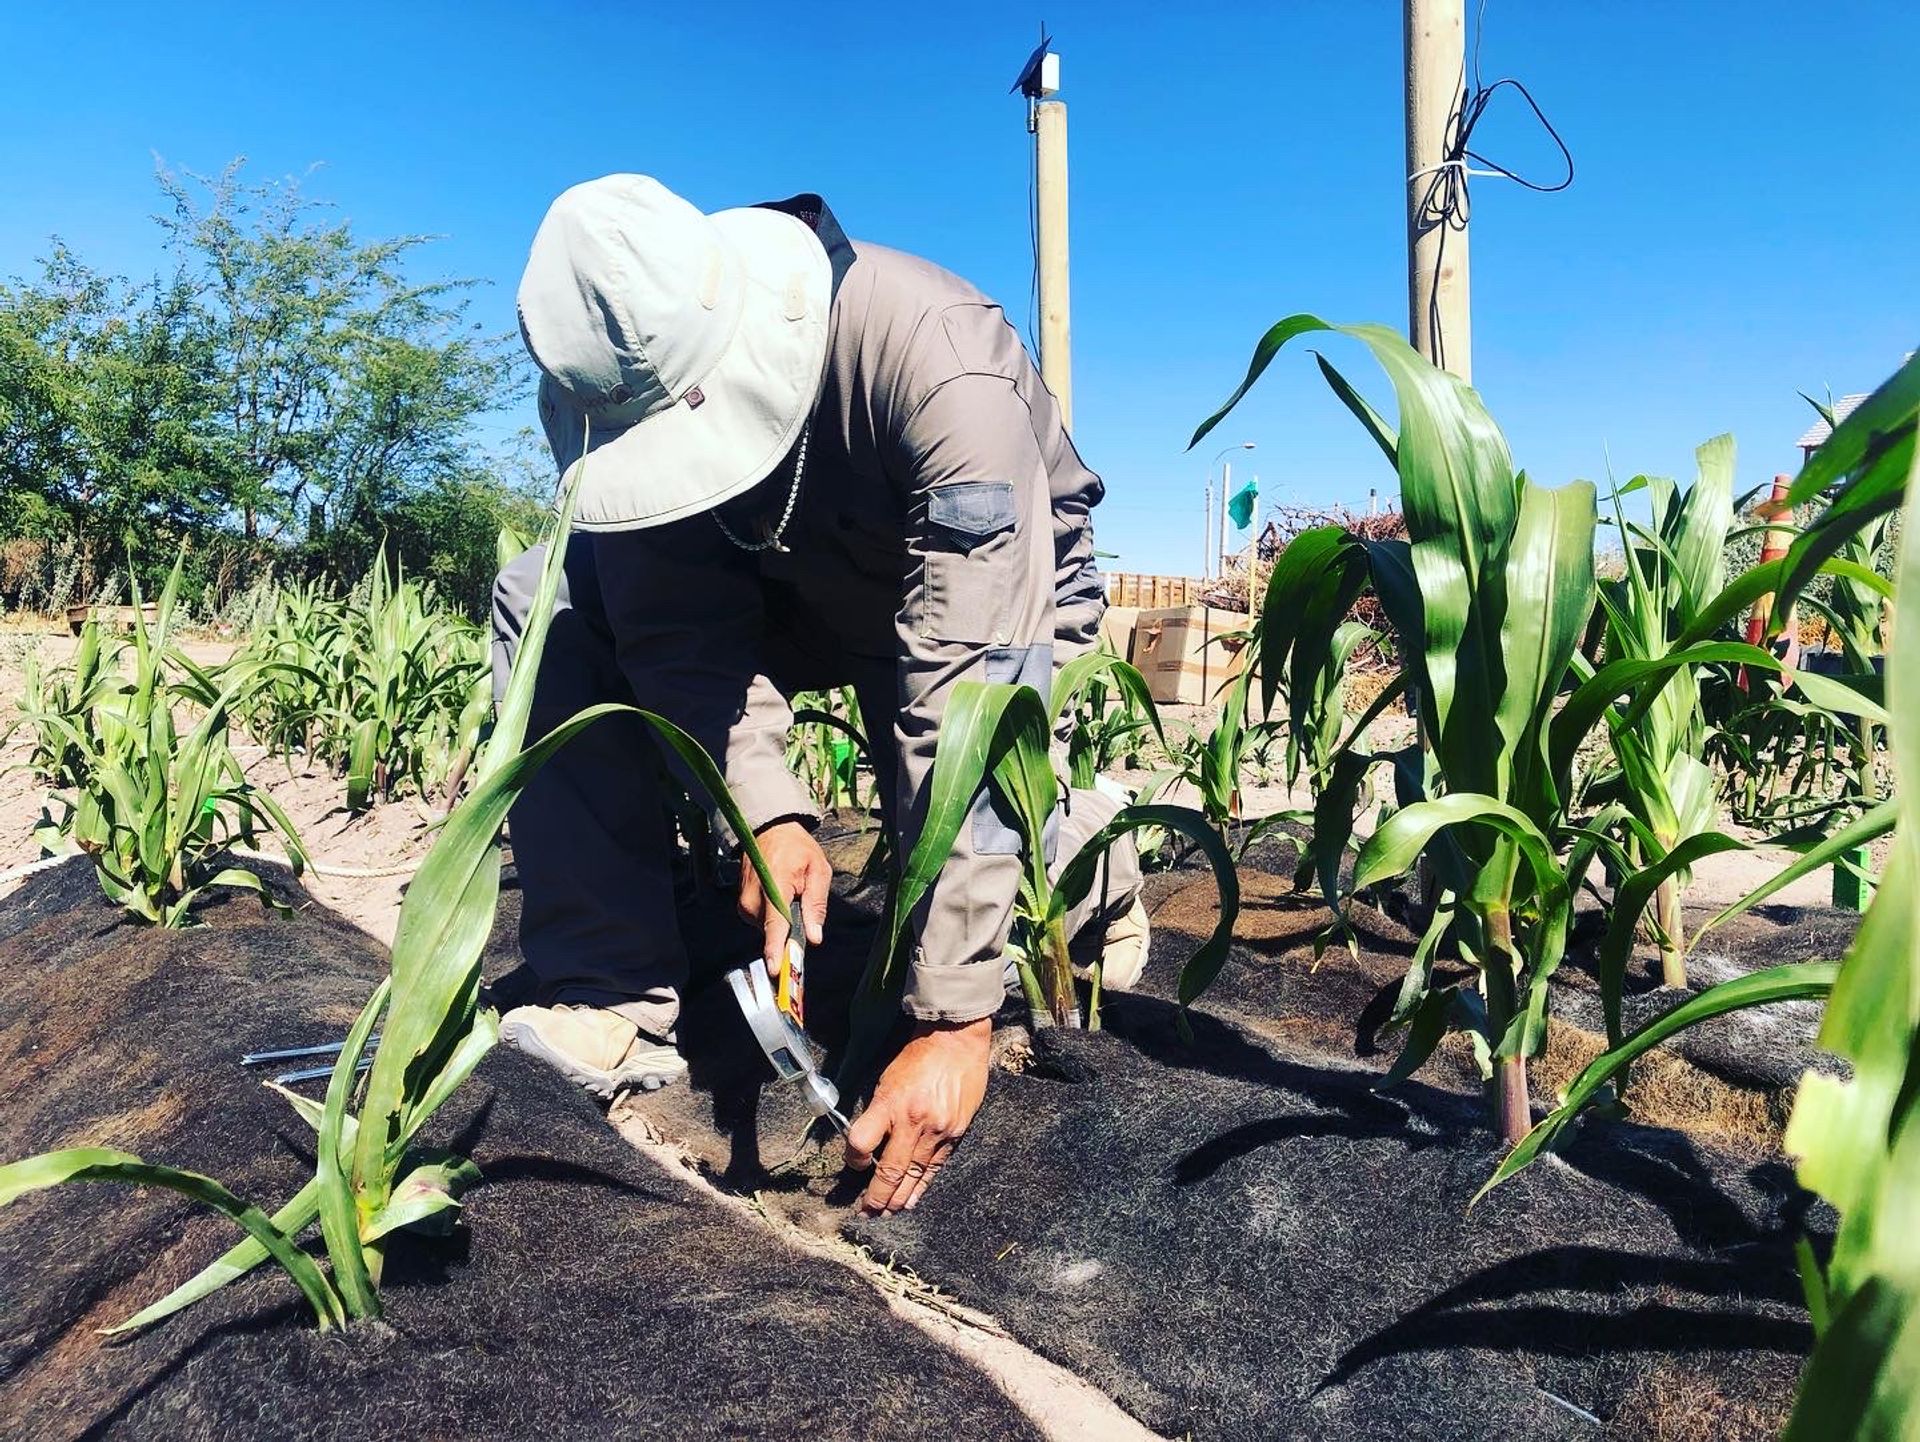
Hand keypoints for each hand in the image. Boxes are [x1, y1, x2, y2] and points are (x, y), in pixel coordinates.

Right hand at [738, 820, 829, 974]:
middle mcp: (753, 896)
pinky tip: (779, 896)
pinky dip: (773, 915)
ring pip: (767, 928)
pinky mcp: (741, 905)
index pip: (774, 923)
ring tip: (790, 892)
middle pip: (774, 930)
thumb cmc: (797, 849)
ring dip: (782, 920)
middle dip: (791, 928)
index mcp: (774, 884)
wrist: (769, 830)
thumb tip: (815, 937)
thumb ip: (817, 905)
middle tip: (802, 901)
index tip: (776, 970)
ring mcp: (744, 901)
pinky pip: (761, 922)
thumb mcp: (818, 870)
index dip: (776, 948)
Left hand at [845, 1017, 990, 1214]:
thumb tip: (871, 1144)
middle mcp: (913, 1122)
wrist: (956, 1041)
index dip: (854, 1159)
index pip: (861, 1143)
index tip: (854, 1163)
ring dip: (897, 1198)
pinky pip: (935, 1168)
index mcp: (890, 1103)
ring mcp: (938, 1131)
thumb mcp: (887, 1080)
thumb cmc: (917, 1058)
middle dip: (875, 1197)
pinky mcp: (956, 1134)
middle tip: (866, 1212)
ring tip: (886, 1212)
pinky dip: (921, 1186)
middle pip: (890, 1171)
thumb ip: (878, 1113)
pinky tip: (911, 1200)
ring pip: (914, 1176)